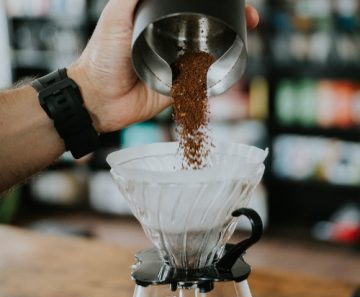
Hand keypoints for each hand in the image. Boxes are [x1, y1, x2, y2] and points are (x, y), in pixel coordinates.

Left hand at [69, 1, 258, 132]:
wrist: (99, 97)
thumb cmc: (102, 56)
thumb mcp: (116, 15)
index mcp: (159, 22)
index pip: (192, 8)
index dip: (214, 3)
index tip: (234, 0)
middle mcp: (170, 43)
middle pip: (206, 31)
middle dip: (231, 24)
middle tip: (250, 19)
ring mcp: (176, 67)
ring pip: (208, 56)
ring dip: (229, 49)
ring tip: (246, 39)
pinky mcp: (178, 90)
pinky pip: (200, 84)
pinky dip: (215, 77)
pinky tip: (229, 68)